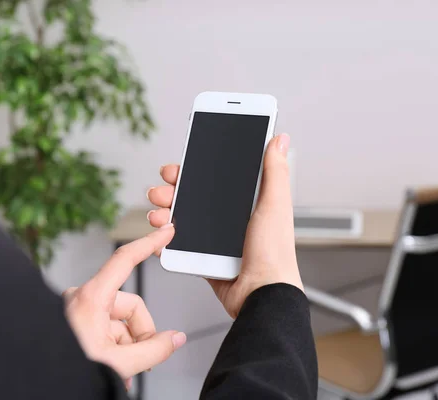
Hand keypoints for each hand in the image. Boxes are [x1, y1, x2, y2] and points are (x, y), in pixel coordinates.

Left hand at [63, 225, 186, 388]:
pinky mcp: (75, 325)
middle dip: (140, 334)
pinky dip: (116, 349)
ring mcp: (78, 313)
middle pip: (130, 306)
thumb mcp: (117, 363)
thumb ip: (153, 350)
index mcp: (90, 299)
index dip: (149, 243)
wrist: (40, 385)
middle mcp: (82, 300)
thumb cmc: (65, 371)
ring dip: (128, 347)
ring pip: (120, 322)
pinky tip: (115, 369)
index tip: (165, 233)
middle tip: (142, 361)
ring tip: (123, 373)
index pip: (125, 260)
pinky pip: (106, 330)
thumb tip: (175, 339)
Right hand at [147, 134, 302, 317]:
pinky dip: (166, 239)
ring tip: (158, 213)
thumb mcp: (275, 205)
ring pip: (182, 217)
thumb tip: (280, 139)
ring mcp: (215, 238)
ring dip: (164, 211)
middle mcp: (230, 217)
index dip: (197, 167)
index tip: (182, 161)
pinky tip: (161, 234)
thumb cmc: (275, 253)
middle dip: (174, 188)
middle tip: (164, 187)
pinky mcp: (205, 257)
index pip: (217, 176)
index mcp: (247, 201)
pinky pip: (179, 245)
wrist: (261, 295)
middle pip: (194, 194)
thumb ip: (275, 171)